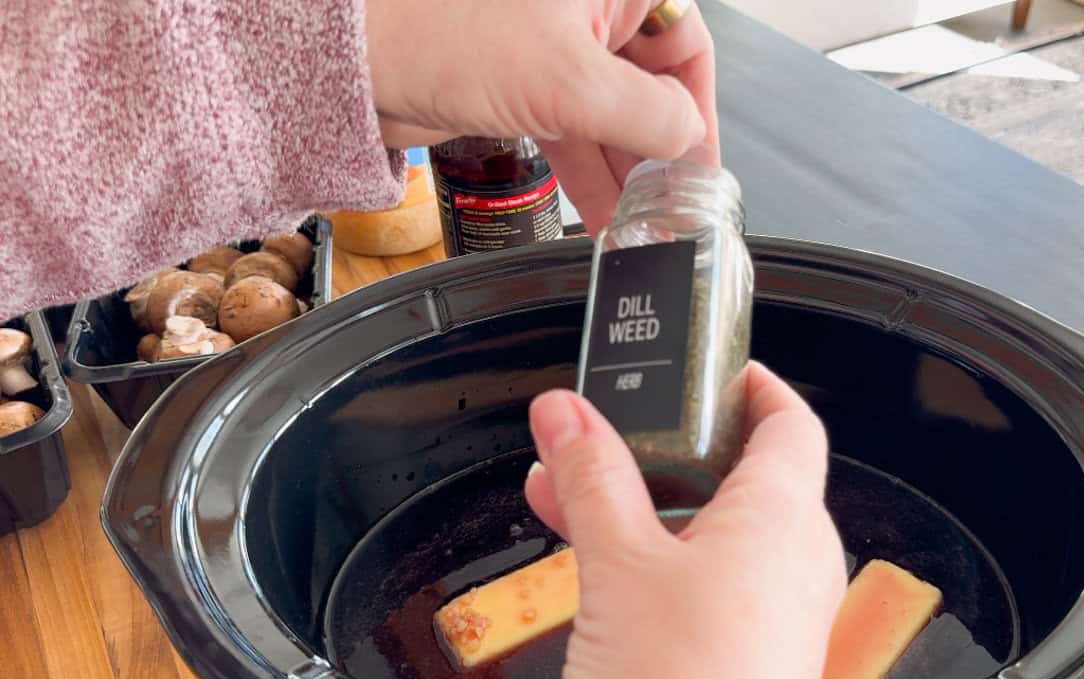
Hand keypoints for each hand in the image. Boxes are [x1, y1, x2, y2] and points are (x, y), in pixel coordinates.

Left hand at [365, 0, 717, 231]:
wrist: (354, 60)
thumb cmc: (442, 32)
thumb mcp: (569, 81)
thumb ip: (646, 115)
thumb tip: (689, 139)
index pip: (686, 47)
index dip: (699, 113)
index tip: (699, 170)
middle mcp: (586, 7)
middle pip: (651, 84)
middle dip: (658, 151)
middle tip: (670, 206)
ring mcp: (551, 43)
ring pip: (609, 113)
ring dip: (623, 171)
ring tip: (640, 222)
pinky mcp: (520, 80)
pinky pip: (571, 128)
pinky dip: (586, 169)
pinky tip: (602, 210)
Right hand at [524, 362, 845, 678]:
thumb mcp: (617, 568)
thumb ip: (593, 479)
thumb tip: (566, 413)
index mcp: (783, 520)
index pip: (789, 421)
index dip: (750, 384)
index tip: (703, 365)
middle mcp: (794, 562)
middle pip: (740, 472)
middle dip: (665, 448)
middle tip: (609, 428)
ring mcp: (774, 614)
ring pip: (711, 530)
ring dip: (644, 504)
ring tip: (567, 489)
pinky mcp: (746, 657)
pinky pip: (706, 582)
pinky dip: (654, 558)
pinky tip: (591, 558)